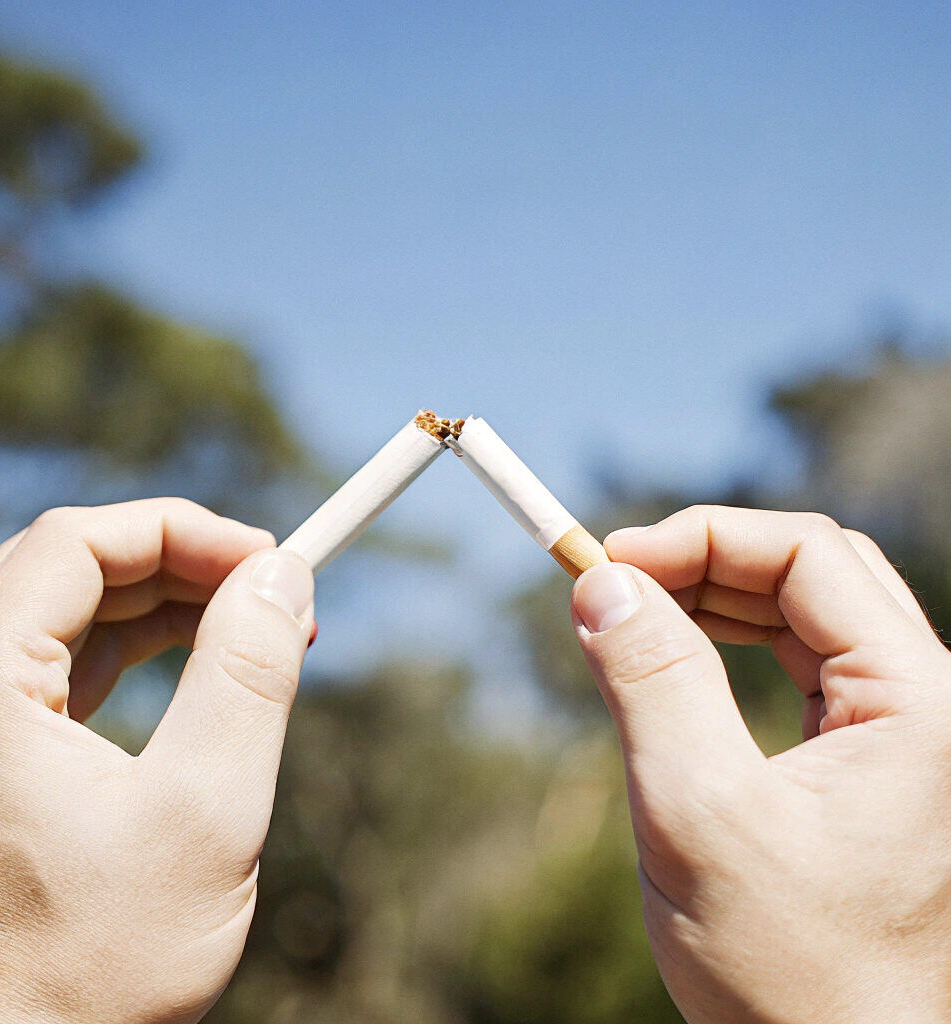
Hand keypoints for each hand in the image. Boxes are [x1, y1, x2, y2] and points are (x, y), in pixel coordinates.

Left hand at [0, 499, 313, 1023]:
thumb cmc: (94, 972)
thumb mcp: (205, 813)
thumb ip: (247, 678)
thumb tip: (282, 576)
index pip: (77, 544)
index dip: (184, 531)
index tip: (272, 559)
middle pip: (72, 569)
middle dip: (184, 563)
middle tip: (275, 590)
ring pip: (73, 615)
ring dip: (170, 604)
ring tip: (258, 625)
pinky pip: (69, 667)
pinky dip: (144, 650)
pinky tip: (203, 662)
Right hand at [572, 506, 950, 1022]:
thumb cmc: (789, 969)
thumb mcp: (700, 813)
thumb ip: (653, 682)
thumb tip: (602, 582)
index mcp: (921, 702)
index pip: (809, 556)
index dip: (701, 538)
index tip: (609, 561)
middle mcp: (928, 701)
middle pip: (811, 572)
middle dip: (704, 560)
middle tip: (612, 582)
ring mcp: (903, 729)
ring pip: (805, 612)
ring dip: (712, 596)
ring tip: (632, 613)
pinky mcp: (867, 756)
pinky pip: (800, 662)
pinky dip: (729, 642)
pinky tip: (677, 654)